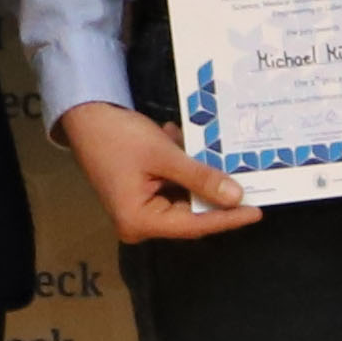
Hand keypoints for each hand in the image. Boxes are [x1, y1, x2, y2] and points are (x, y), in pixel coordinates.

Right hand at [59, 97, 258, 245]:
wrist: (84, 115)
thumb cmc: (117, 137)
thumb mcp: (164, 155)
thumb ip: (200, 177)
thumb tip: (235, 196)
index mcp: (140, 221)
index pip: (194, 225)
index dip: (228, 218)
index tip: (257, 211)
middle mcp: (139, 223)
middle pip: (190, 212)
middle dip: (215, 191)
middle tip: (248, 177)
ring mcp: (140, 208)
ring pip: (184, 196)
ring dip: (196, 171)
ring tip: (208, 148)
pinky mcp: (141, 192)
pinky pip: (172, 184)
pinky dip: (181, 164)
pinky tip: (178, 138)